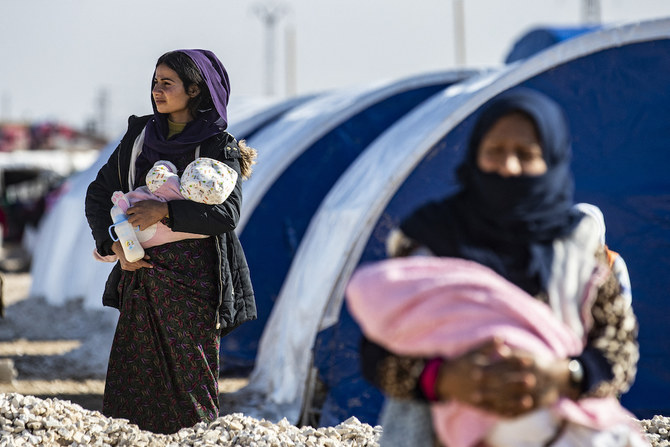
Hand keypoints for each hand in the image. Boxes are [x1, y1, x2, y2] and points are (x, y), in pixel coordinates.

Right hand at [111, 241, 152, 270]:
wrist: (119, 248)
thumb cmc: (128, 248)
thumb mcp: (136, 250)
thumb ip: (143, 254)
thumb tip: (149, 258)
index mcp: (132, 259)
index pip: (141, 263)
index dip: (147, 265)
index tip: (152, 266)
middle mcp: (128, 263)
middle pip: (139, 266)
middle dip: (142, 264)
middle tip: (141, 260)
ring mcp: (125, 266)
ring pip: (136, 268)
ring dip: (137, 265)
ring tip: (136, 260)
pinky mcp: (123, 267)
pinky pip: (132, 269)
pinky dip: (133, 267)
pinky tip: (132, 262)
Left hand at [126, 200, 167, 230]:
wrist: (161, 209)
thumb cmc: (154, 204)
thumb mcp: (144, 201)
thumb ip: (138, 203)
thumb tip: (133, 205)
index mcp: (136, 208)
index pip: (128, 211)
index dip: (129, 213)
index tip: (132, 214)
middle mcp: (137, 214)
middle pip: (129, 220)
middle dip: (132, 219)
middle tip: (136, 219)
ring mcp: (141, 220)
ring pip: (133, 225)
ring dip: (136, 224)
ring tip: (140, 223)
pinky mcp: (145, 224)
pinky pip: (140, 229)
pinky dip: (142, 228)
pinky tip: (145, 225)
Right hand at [435, 339, 573, 416]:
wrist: (444, 380)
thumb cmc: (461, 363)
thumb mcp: (472, 352)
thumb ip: (487, 346)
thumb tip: (502, 339)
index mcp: (479, 367)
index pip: (501, 364)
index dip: (515, 362)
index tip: (530, 360)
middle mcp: (479, 382)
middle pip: (501, 382)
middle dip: (516, 381)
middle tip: (533, 380)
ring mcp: (478, 395)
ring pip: (498, 399)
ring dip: (513, 400)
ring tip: (529, 400)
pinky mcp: (478, 405)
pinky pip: (493, 410)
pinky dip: (504, 412)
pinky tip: (516, 413)